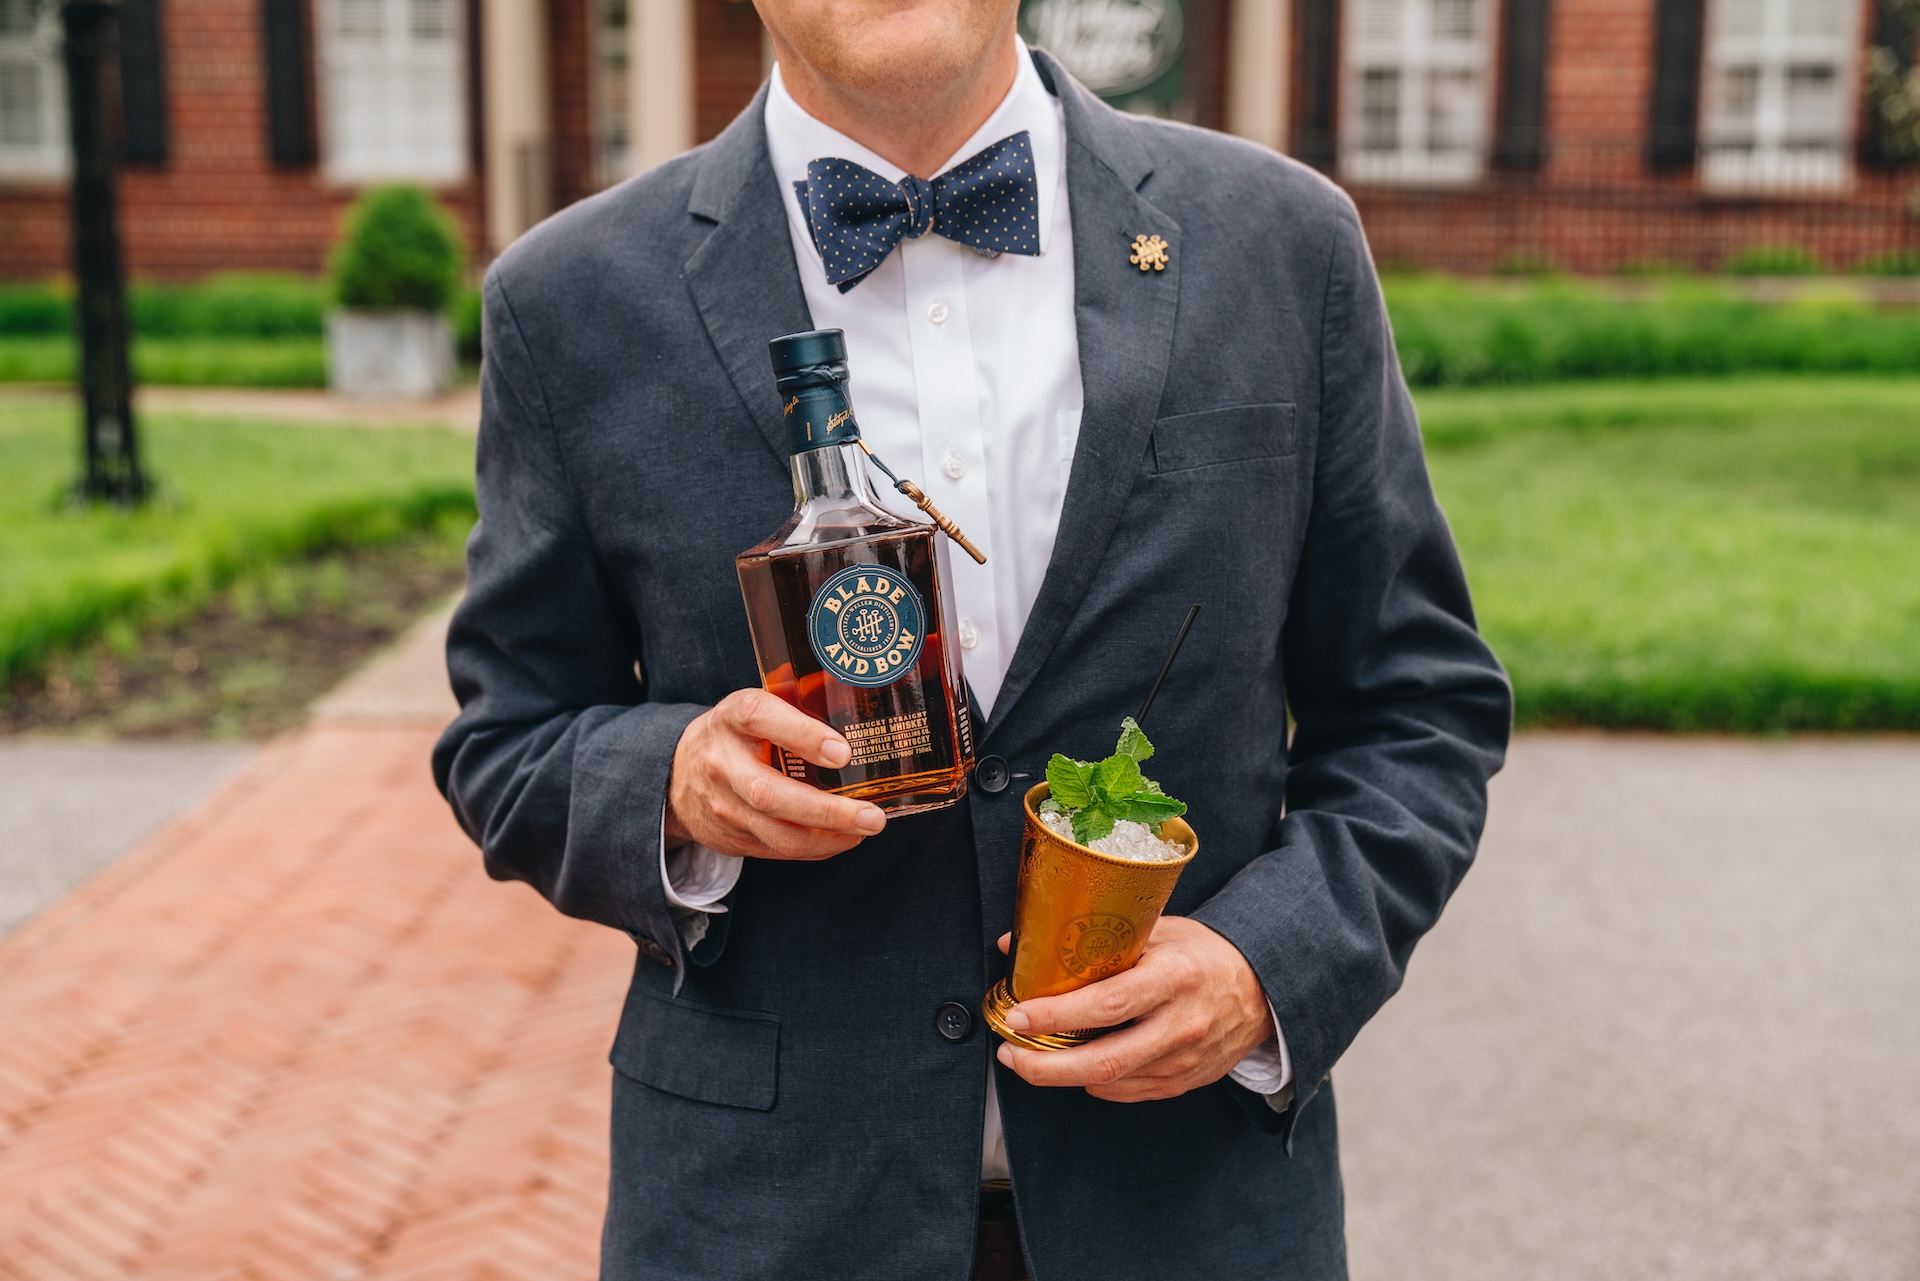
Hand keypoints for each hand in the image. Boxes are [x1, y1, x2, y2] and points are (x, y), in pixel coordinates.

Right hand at [665, 689, 884, 859]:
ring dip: (828, 838)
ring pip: (777, 833)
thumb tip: (855, 689)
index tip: (843, 752)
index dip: (802, 735)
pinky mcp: (731, 836)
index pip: (760, 718)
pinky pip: (778, 849)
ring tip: (866, 829)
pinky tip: (843, 838)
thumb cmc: (736, 734)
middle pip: (770, 794)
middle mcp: (722, 761)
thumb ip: (796, 697)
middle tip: (872, 815)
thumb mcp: (754, 706)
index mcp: (732, 717)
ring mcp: (724, 804)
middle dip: (827, 811)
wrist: (677, 773)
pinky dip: (816, 847)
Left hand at [993, 916, 1271, 1102]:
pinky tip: (1074, 1066)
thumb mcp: (1156, 930)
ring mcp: (1185, 1060)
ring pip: (1112, 1081)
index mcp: (1174, 977)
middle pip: (1104, 1060)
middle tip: (1010, 1055)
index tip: (1018, 1015)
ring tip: (1029, 1058)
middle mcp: (1181, 1024)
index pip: (1107, 1004)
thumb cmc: (1202, 953)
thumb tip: (1016, 944)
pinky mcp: (1185, 1082)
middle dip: (1046, 1065)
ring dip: (1063, 1075)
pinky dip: (1095, 1081)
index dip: (1057, 1015)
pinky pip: (1129, 1091)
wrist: (1263, 988)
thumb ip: (1093, 938)